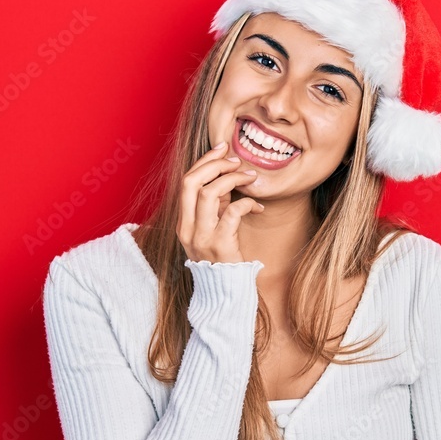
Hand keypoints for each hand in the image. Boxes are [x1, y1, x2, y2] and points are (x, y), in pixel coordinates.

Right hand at [177, 142, 264, 263]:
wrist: (225, 291)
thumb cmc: (223, 257)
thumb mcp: (213, 227)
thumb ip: (216, 203)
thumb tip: (227, 174)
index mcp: (183, 222)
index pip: (186, 181)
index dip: (204, 160)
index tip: (222, 148)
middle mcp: (187, 228)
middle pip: (190, 182)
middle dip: (214, 164)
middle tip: (236, 160)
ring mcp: (201, 237)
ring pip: (209, 193)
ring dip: (232, 180)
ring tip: (250, 177)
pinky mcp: (220, 245)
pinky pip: (232, 213)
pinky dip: (246, 203)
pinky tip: (257, 207)